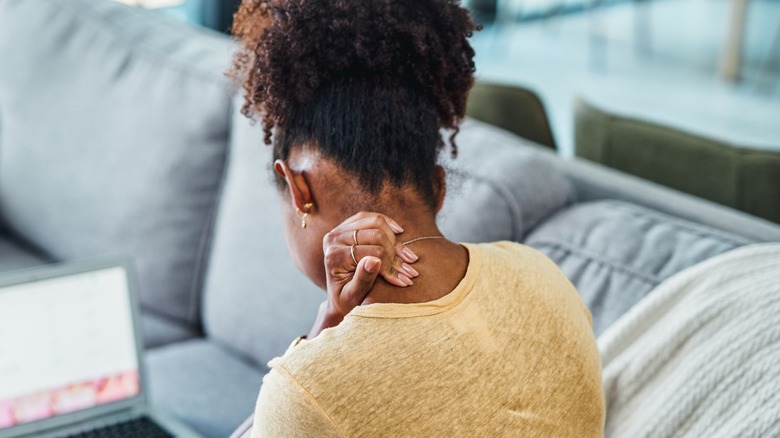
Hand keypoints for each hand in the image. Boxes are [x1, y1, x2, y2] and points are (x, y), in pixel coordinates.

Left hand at [307, 212, 418, 337]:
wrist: (337, 296)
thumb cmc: (346, 300)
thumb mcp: (353, 297)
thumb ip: (363, 279)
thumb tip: (375, 260)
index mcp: (334, 256)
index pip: (372, 252)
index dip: (391, 265)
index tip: (405, 280)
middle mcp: (333, 238)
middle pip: (376, 235)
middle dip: (396, 253)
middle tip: (410, 270)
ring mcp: (340, 229)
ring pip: (376, 222)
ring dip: (395, 239)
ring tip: (409, 257)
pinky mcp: (347, 225)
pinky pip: (370, 217)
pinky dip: (388, 223)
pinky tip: (399, 232)